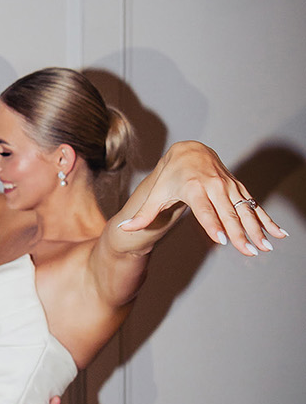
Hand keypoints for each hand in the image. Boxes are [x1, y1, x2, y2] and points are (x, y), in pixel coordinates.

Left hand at [118, 141, 287, 255]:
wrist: (190, 151)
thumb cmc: (170, 176)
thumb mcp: (156, 193)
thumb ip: (143, 214)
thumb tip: (123, 228)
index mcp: (194, 188)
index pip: (205, 210)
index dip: (214, 225)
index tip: (223, 240)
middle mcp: (215, 186)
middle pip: (229, 213)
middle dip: (240, 233)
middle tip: (250, 251)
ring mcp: (229, 187)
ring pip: (245, 210)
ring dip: (258, 229)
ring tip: (267, 247)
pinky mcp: (238, 188)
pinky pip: (254, 206)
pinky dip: (267, 220)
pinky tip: (278, 234)